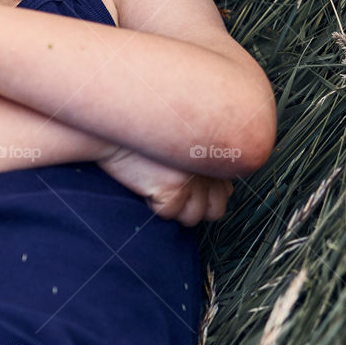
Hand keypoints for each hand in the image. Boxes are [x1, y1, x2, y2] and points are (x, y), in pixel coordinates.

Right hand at [97, 145, 233, 224]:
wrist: (120, 127)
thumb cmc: (147, 134)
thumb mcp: (184, 142)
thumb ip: (201, 161)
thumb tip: (206, 189)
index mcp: (218, 155)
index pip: (225, 194)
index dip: (203, 196)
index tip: (185, 187)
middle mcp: (212, 168)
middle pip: (214, 210)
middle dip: (194, 207)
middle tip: (172, 192)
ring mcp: (195, 180)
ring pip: (192, 217)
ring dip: (174, 208)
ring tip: (158, 187)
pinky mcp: (174, 190)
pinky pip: (168, 213)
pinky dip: (155, 204)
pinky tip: (146, 185)